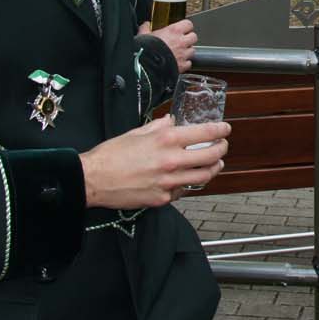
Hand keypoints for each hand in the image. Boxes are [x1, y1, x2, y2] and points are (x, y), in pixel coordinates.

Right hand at [80, 115, 228, 208]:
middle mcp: (171, 161)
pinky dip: (188, 183)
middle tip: (223, 146)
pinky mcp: (162, 198)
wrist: (93, 179)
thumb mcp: (136, 132)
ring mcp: (168, 182)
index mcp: (166, 140)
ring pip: (203, 176)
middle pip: (211, 156)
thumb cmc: (111, 155)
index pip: (205, 133)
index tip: (225, 129)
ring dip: (213, 169)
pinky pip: (183, 190)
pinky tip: (187, 178)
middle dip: (222, 149)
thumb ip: (158, 126)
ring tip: (215, 164)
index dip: (220, 130)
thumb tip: (171, 121)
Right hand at [141, 18, 195, 71]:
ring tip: (178, 52)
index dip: (185, 27)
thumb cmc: (145, 50)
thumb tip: (146, 25)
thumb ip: (146, 28)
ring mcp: (184, 54)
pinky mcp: (183, 65)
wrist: (146, 66)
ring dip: (187, 51)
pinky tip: (177, 62)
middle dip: (188, 39)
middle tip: (181, 41)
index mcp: (174, 31)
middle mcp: (181, 42)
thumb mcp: (143, 35)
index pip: (188, 24)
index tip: (181, 29)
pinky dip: (184, 63)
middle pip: (193, 37)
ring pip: (192, 50)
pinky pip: (188, 63)